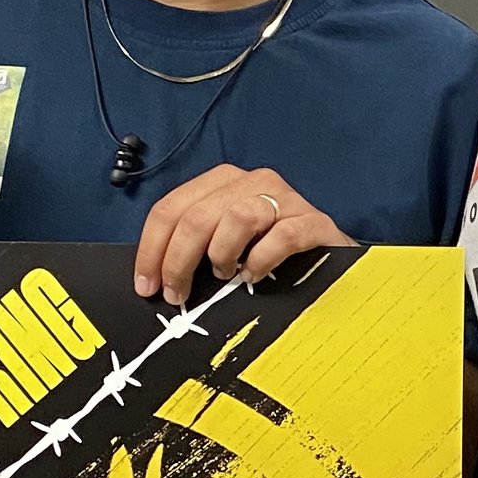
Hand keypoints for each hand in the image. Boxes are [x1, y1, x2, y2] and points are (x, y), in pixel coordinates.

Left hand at [133, 165, 351, 304]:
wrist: (331, 263)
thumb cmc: (270, 257)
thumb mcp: (225, 245)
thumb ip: (194, 247)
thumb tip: (152, 277)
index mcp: (223, 183)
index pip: (171, 208)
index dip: (152, 248)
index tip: (146, 286)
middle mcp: (254, 182)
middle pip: (198, 215)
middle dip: (178, 260)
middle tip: (177, 296)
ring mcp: (286, 199)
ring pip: (237, 218)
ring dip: (221, 254)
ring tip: (224, 276)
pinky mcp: (315, 222)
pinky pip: (282, 236)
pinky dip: (262, 260)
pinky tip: (255, 277)